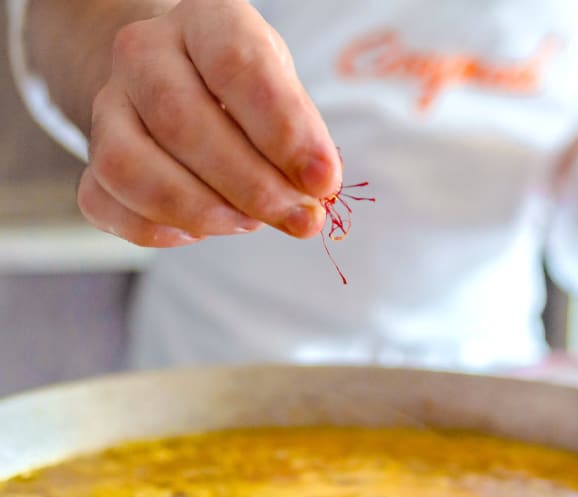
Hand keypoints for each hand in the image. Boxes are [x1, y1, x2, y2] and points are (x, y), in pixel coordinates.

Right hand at [77, 0, 340, 246]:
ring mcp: (109, 104)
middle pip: (181, 120)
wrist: (183, 79)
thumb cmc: (245, 87)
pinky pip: (102, 200)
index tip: (323, 180)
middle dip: (251, 185)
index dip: (285, 131)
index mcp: (205, 20)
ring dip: (199, 210)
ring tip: (250, 223)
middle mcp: (144, 53)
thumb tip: (313, 195)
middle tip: (298, 218)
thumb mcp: (283, 89)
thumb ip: (299, 136)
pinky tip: (197, 231)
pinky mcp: (91, 157)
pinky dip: (152, 228)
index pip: (237, 66)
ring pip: (128, 164)